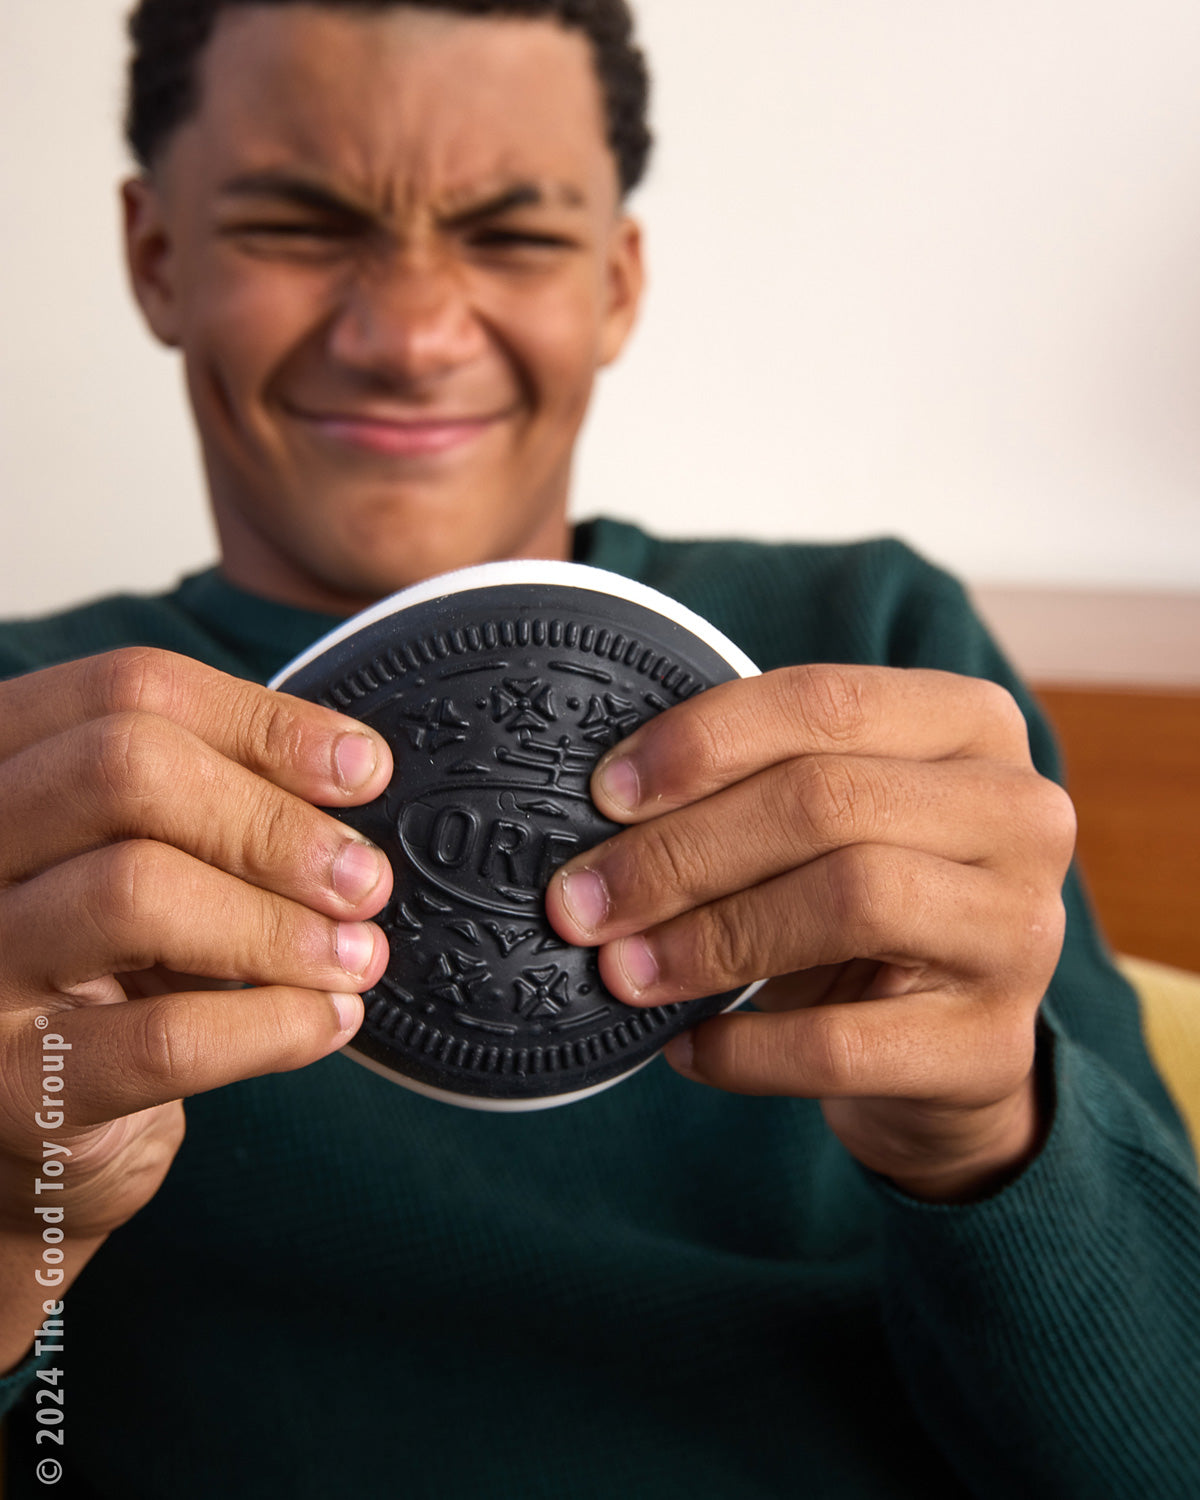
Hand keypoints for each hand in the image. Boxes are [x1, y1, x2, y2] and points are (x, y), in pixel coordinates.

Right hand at [0, 648, 392, 1260]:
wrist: (27, 1136)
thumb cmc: (102, 971)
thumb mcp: (142, 858)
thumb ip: (216, 802)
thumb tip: (354, 770)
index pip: (126, 689)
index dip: (265, 722)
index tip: (365, 770)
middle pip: (124, 769)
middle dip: (273, 821)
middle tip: (364, 878)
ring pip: (136, 891)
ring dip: (282, 926)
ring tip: (357, 955)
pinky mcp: (10, 1090)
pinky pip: (164, 1038)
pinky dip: (275, 1025)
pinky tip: (328, 1021)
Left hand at [546, 665, 1075, 1201]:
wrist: (947, 1053)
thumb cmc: (862, 905)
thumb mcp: (826, 820)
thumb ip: (749, 787)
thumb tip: (605, 811)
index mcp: (972, 725)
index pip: (824, 702)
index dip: (702, 742)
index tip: (603, 794)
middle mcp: (1019, 813)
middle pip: (825, 802)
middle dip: (679, 852)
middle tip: (581, 901)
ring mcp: (1020, 933)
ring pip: (847, 902)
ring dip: (707, 941)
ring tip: (623, 971)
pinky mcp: (991, 1047)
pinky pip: (842, 1043)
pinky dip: (743, 1050)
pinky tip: (686, 1048)